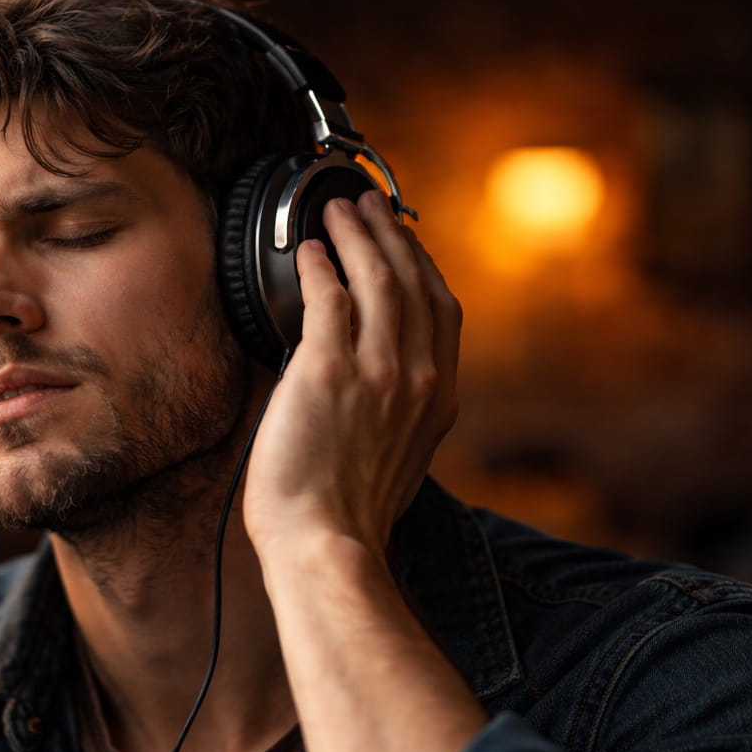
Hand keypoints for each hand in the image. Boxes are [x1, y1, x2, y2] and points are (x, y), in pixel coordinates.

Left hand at [244, 190, 460, 557]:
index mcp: (437, 400)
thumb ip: (396, 415)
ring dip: (357, 236)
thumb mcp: (396, 460)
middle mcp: (416, 378)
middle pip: (414, 283)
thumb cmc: (345, 516)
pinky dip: (321, 267)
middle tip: (369, 206)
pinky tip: (310, 252)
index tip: (405, 243)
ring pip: (377, 279)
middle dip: (391, 235)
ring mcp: (376, 372)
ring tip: (338, 210)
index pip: (441, 313)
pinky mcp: (328, 371)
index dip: (423, 268)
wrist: (324, 544)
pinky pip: (329, 299)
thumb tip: (375, 389)